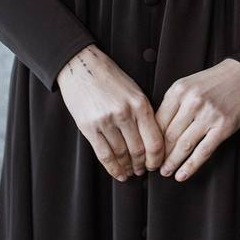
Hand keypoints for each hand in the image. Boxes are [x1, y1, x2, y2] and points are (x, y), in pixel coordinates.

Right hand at [56, 44, 166, 181]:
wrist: (82, 66)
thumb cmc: (110, 78)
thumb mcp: (134, 91)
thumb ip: (143, 114)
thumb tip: (152, 142)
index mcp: (140, 103)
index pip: (154, 141)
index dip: (157, 158)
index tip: (157, 164)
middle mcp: (124, 113)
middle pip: (138, 151)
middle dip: (142, 165)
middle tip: (143, 170)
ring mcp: (105, 121)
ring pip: (121, 155)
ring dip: (128, 167)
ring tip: (130, 171)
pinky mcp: (88, 127)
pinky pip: (104, 154)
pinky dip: (113, 168)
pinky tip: (118, 173)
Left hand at [153, 58, 239, 182]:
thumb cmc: (214, 81)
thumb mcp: (188, 84)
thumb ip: (172, 103)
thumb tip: (156, 131)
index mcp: (179, 90)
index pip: (158, 121)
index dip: (150, 140)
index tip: (146, 151)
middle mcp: (192, 102)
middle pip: (169, 135)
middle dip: (159, 154)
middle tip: (152, 166)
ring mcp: (209, 115)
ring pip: (184, 146)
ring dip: (172, 163)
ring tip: (165, 172)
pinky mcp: (223, 127)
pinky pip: (203, 152)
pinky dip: (190, 166)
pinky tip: (181, 175)